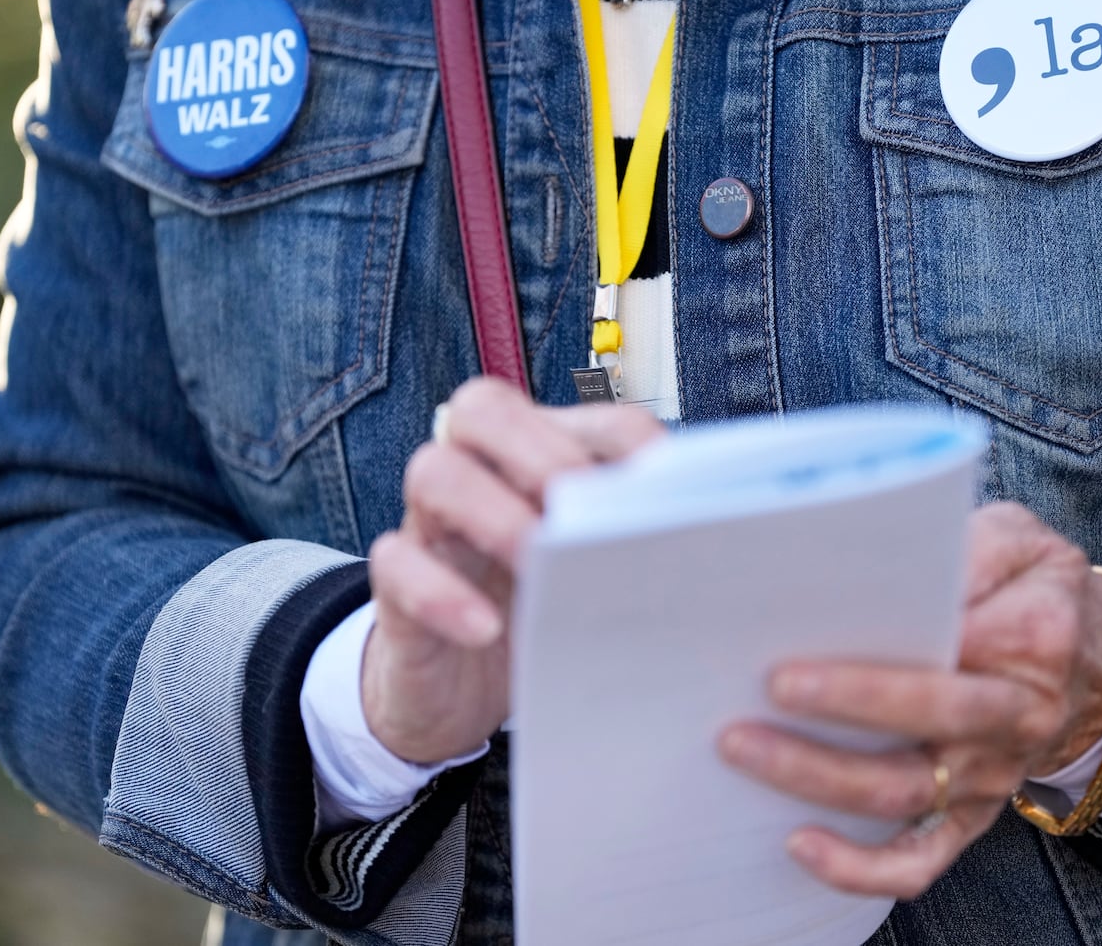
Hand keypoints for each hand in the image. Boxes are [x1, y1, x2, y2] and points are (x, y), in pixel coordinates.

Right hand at [364, 378, 663, 763]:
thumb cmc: (538, 619)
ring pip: (435, 472)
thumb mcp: (594, 583)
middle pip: (486, 408)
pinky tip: (485, 627)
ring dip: (492, 511)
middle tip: (582, 504)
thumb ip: (634, 552)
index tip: (670, 487)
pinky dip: (442, 594)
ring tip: (534, 556)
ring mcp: (433, 526)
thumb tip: (704, 547)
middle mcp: (483, 472)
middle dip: (543, 451)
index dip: (631, 443)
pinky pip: (398, 567)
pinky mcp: (397, 588)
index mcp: (545, 459)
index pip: (592, 420)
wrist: (455, 694)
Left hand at [717, 502, 1101, 898]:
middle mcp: (1016, 717)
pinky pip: (919, 859)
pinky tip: (800, 846)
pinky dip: (860, 868)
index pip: (957, 647)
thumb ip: (973, 546)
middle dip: (842, 709)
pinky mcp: (969, 816)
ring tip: (746, 749)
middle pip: (927, 723)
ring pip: (903, 795)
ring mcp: (990, 776)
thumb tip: (908, 569)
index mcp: (1034, 641)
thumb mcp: (1022, 540)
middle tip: (767, 688)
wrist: (1097, 667)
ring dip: (820, 779)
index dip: (882, 656)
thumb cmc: (1036, 591)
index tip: (808, 641)